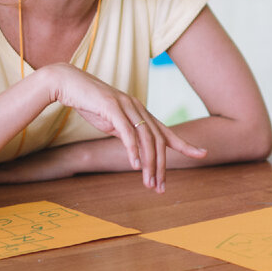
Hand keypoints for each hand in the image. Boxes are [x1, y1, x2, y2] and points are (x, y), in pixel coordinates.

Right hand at [49, 64, 205, 191]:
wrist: (68, 83)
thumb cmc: (89, 102)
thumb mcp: (112, 121)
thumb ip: (126, 133)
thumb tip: (136, 151)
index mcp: (141, 112)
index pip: (166, 132)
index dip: (185, 144)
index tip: (203, 154)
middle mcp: (138, 108)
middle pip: (159, 140)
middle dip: (161, 166)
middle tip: (161, 188)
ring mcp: (126, 107)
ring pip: (146, 139)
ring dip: (149, 164)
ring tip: (149, 183)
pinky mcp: (111, 108)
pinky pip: (127, 132)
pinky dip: (133, 150)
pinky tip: (135, 165)